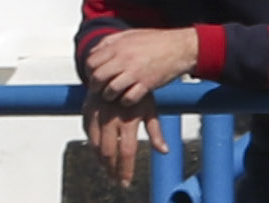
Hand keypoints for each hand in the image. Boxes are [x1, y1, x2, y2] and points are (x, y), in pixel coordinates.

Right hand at [82, 91, 165, 187]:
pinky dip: (93, 147)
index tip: (125, 183)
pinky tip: (99, 156)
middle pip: (109, 153)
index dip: (125, 170)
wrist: (119, 69)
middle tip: (116, 181)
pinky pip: (88, 135)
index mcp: (129, 119)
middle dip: (112, 170)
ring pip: (96, 146)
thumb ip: (156, 131)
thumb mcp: (150, 108)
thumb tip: (164, 151)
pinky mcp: (88, 111)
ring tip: (108, 172)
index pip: (127, 152)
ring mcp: (98, 115)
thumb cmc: (137, 91)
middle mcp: (112, 118)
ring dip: (101, 162)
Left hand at [84, 26, 199, 105]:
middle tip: (100, 89)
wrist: (179, 48)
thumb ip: (111, 42)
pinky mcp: (146, 85)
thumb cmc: (155, 42)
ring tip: (112, 96)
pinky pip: (128, 99)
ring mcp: (135, 73)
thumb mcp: (130, 35)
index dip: (89, 71)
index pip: (92, 62)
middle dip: (96, 87)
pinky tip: (127, 98)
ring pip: (111, 90)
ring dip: (109, 96)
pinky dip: (125, 101)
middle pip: (98, 78)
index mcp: (119, 46)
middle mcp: (125, 59)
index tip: (93, 76)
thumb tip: (95, 51)